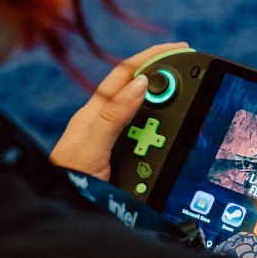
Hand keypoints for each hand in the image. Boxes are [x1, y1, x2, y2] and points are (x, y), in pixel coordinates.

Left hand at [49, 42, 186, 181]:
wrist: (61, 209)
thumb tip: (141, 84)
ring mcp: (113, 142)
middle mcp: (105, 124)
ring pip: (148, 120)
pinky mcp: (122, 161)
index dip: (152, 58)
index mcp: (94, 112)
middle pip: (142, 95)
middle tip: (195, 84)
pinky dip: (164, 141)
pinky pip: (149, 144)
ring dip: (167, 119)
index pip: (126, 75)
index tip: (179, 49)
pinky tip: (172, 143)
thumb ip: (113, 116)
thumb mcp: (91, 147)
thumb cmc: (67, 179)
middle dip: (167, 87)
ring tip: (187, 117)